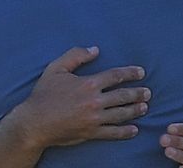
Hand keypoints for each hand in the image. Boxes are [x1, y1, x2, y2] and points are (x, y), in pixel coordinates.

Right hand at [13, 46, 150, 148]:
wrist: (34, 122)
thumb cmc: (44, 94)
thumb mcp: (56, 68)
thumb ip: (75, 56)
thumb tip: (95, 50)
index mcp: (88, 83)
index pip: (116, 76)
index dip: (130, 73)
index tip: (141, 73)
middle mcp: (94, 101)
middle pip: (123, 96)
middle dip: (138, 93)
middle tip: (148, 92)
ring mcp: (94, 118)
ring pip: (121, 114)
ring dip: (135, 110)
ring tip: (145, 107)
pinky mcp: (91, 133)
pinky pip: (112, 133)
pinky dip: (125, 132)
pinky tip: (134, 130)